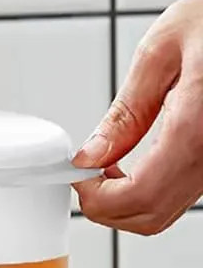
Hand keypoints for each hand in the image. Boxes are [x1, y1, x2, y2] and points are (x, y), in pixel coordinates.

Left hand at [73, 0, 202, 234]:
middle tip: (84, 175)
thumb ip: (126, 111)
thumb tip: (91, 155)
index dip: (98, 197)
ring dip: (125, 203)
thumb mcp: (162, 50)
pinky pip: (181, 196)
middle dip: (106, 206)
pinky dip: (147, 193)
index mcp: (199, 128)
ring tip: (105, 167)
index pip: (140, 195)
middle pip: (151, 216)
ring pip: (165, 213)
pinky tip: (131, 166)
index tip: (77, 175)